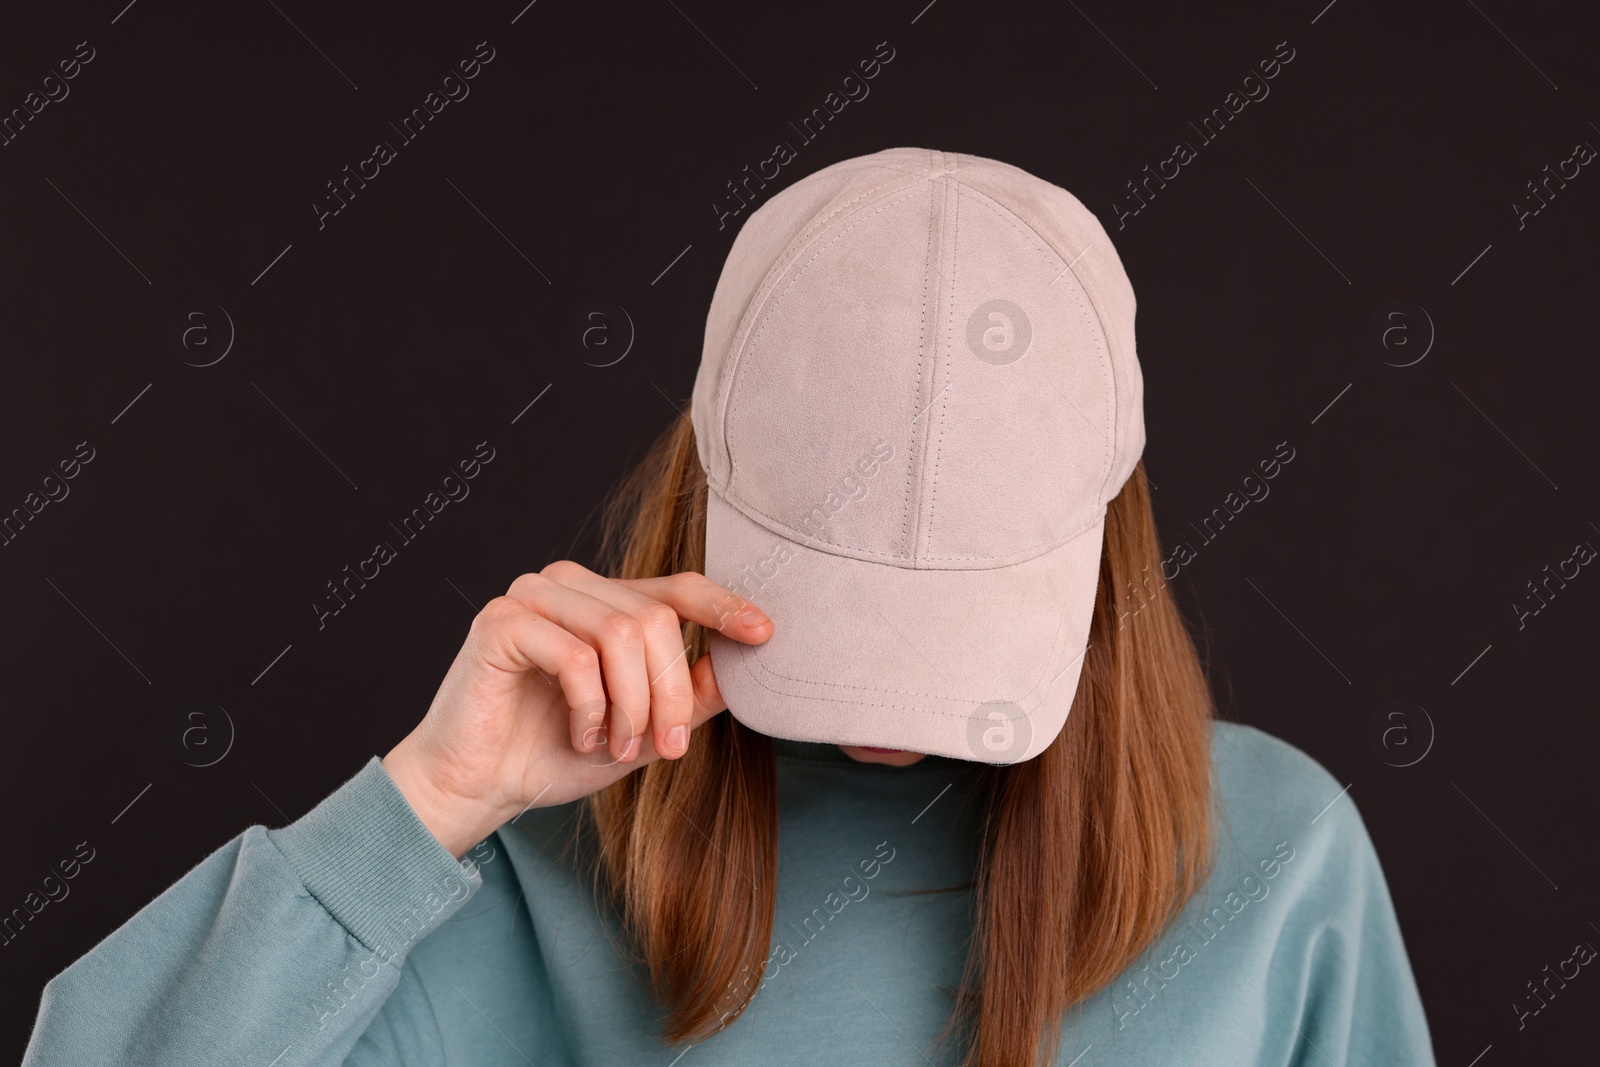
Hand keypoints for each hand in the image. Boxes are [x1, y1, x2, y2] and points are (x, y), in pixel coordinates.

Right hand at [382, 561, 772, 856]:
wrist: (477, 788)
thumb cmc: (554, 754)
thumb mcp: (643, 731)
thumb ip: (689, 696)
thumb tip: (741, 667)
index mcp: (604, 600)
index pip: (676, 588)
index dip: (723, 608)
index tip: (765, 633)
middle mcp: (569, 585)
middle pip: (655, 618)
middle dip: (670, 692)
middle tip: (667, 747)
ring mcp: (532, 596)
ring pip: (621, 634)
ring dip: (631, 706)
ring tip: (617, 748)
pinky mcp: (502, 622)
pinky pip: (576, 657)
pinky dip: (591, 707)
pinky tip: (581, 734)